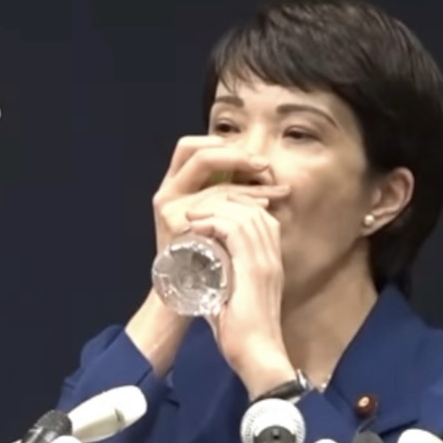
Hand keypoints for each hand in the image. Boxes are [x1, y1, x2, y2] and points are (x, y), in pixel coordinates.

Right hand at [152, 135, 289, 254]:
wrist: (183, 298)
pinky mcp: (177, 228)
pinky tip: (264, 208)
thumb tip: (259, 171)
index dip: (219, 144)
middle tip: (265, 166)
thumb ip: (221, 195)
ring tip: (275, 192)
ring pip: (217, 186)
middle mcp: (167, 194)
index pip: (189, 148)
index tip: (250, 157)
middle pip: (202, 156)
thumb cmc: (203, 260)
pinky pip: (218, 209)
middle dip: (239, 158)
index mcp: (173, 187)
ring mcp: (170, 210)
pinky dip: (244, 206)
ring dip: (250, 188)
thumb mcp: (209, 220)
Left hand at [185, 195, 296, 398]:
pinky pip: (236, 230)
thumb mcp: (230, 300)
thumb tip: (198, 274)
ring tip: (194, 216)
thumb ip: (220, 283)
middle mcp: (272, 257)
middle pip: (254, 208)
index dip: (234, 207)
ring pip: (245, 213)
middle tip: (197, 209)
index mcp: (270, 262)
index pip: (260, 217)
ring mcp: (266, 262)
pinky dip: (214, 222)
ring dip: (216, 209)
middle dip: (224, 200)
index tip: (207, 213)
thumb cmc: (243, 336)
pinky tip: (198, 227)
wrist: (257, 357)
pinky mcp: (255, 269)